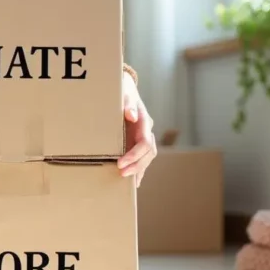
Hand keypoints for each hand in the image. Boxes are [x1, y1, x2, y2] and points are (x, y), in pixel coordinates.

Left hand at [117, 72, 155, 186]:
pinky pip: (141, 157)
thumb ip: (128, 103)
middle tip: (121, 174)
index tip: (121, 163)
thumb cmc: (123, 91)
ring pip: (147, 157)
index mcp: (144, 122)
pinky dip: (139, 169)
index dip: (134, 155)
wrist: (126, 88)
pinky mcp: (137, 140)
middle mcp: (146, 131)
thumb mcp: (124, 93)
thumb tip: (131, 115)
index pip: (144, 143)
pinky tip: (134, 180)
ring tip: (128, 181)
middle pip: (148, 153)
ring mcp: (143, 136)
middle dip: (137, 166)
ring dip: (138, 169)